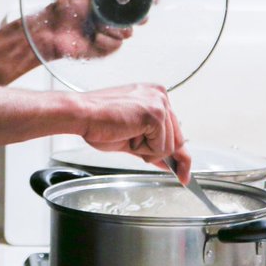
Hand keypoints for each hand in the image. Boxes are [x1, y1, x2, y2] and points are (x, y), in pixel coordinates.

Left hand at [26, 0, 137, 62]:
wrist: (53, 29)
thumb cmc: (67, 5)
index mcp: (114, 1)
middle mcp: (116, 17)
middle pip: (141, 17)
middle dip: (139, 16)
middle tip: (135, 15)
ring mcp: (113, 33)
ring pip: (129, 32)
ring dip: (113, 27)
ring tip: (96, 24)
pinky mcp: (108, 47)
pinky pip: (116, 44)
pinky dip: (105, 39)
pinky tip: (93, 36)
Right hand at [75, 83, 192, 183]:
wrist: (82, 115)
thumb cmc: (98, 122)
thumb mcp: (133, 137)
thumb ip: (153, 147)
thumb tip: (171, 163)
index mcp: (154, 95)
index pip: (175, 129)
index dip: (177, 154)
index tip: (182, 171)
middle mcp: (160, 95)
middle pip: (176, 140)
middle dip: (159, 154)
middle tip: (134, 145)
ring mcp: (160, 103)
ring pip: (168, 147)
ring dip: (145, 150)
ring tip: (125, 133)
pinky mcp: (155, 114)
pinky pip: (161, 148)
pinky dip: (143, 149)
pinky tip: (128, 133)